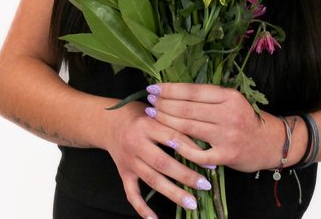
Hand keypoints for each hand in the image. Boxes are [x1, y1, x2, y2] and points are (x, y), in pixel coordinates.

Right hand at [103, 100, 215, 218]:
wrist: (109, 122)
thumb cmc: (140, 114)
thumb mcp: (156, 111)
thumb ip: (173, 123)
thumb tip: (201, 141)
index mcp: (146, 125)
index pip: (173, 138)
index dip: (192, 150)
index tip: (210, 162)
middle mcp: (136, 144)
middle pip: (163, 163)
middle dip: (186, 176)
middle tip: (205, 186)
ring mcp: (129, 161)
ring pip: (152, 180)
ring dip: (173, 193)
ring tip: (192, 203)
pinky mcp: (123, 173)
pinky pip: (131, 193)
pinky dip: (142, 208)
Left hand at [145, 83, 284, 172]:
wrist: (270, 143)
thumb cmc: (246, 119)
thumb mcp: (233, 101)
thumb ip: (210, 97)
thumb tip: (178, 90)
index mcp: (229, 96)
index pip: (193, 91)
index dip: (171, 89)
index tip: (154, 88)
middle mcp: (228, 114)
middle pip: (188, 109)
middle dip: (164, 105)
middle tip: (149, 102)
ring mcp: (227, 136)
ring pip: (189, 128)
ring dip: (167, 122)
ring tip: (153, 116)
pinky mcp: (226, 155)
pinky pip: (198, 153)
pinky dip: (181, 147)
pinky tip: (168, 141)